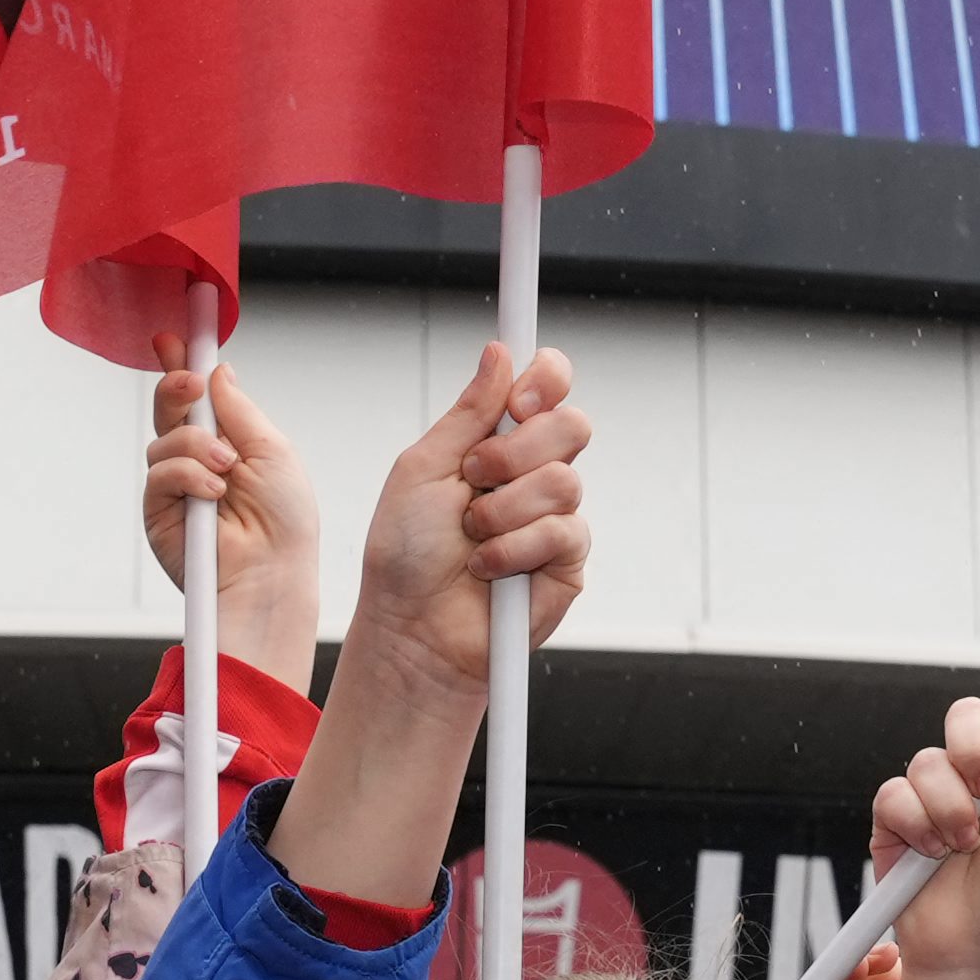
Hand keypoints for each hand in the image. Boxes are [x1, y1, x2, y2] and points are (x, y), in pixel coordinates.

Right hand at [141, 362, 326, 688]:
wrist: (273, 573)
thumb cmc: (285, 522)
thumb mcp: (272, 450)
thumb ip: (239, 410)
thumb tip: (219, 372)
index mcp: (229, 442)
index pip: (197, 396)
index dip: (183, 366)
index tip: (175, 337)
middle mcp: (198, 460)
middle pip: (169, 408)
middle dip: (175, 387)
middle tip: (190, 382)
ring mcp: (176, 487)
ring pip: (163, 438)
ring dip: (197, 445)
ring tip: (227, 470)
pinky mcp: (159, 512)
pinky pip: (159, 472)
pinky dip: (187, 474)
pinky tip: (213, 493)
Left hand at [335, 339, 584, 713]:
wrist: (412, 627)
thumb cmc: (407, 553)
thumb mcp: (422, 468)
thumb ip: (466, 413)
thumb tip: (499, 352)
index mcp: (499, 441)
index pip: (548, 386)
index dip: (546, 379)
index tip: (519, 398)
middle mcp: (533, 473)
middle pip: (572, 424)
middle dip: (518, 450)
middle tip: (474, 478)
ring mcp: (555, 516)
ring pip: (563, 480)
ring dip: (503, 509)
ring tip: (471, 536)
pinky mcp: (568, 561)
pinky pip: (562, 532)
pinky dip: (512, 549)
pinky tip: (486, 567)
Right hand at [868, 671, 979, 979]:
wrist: (976, 954)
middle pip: (965, 716)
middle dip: (976, 749)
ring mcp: (936, 796)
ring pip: (927, 760)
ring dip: (950, 807)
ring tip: (963, 849)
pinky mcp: (897, 821)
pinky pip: (894, 794)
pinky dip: (916, 824)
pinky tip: (931, 856)